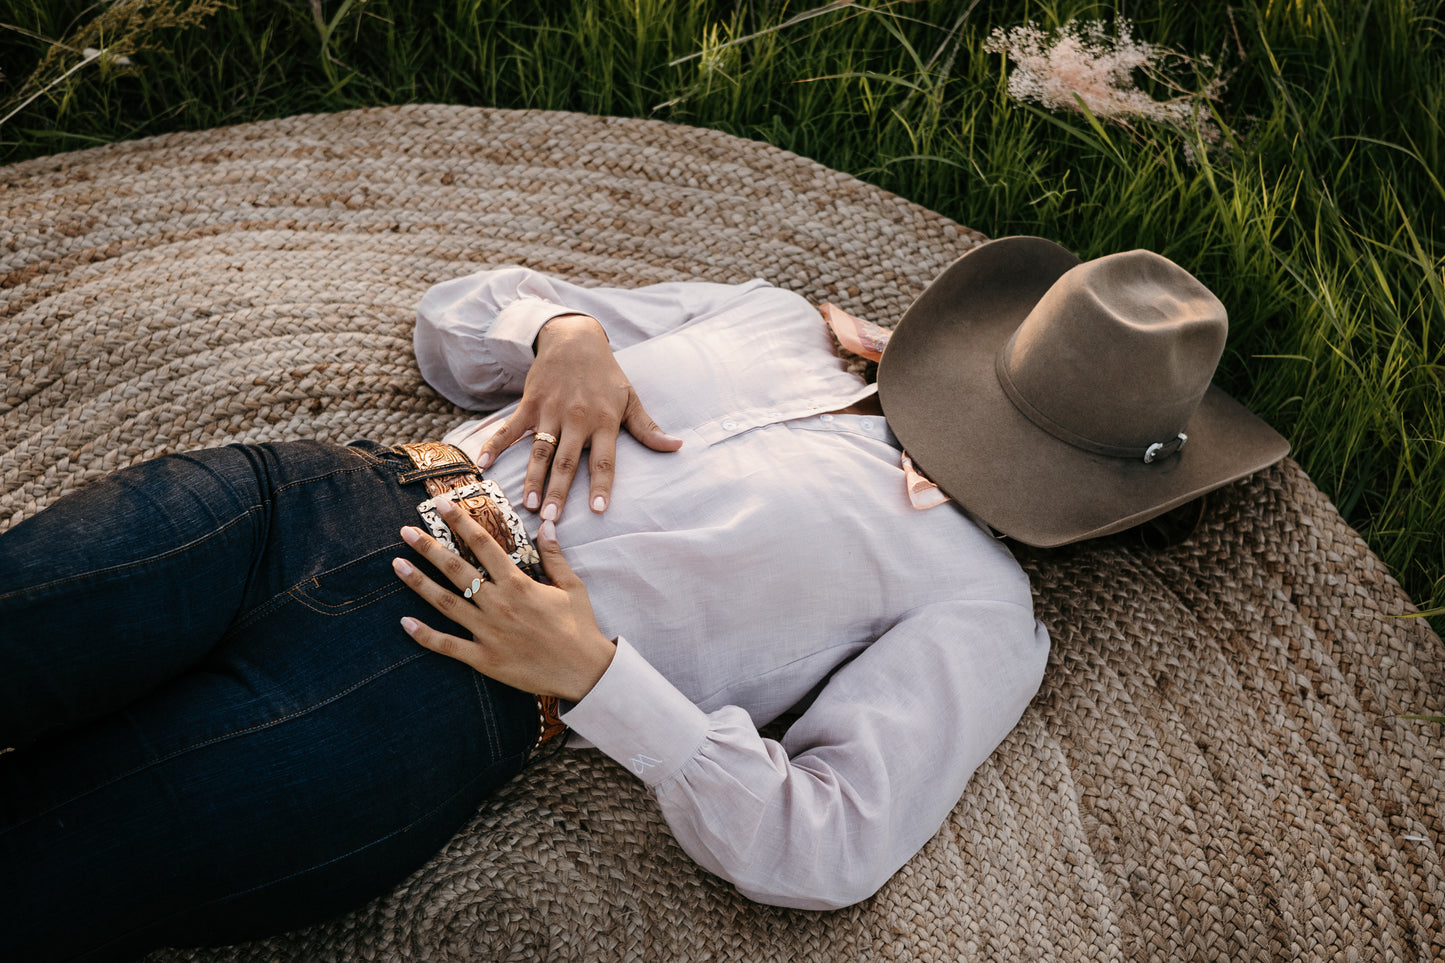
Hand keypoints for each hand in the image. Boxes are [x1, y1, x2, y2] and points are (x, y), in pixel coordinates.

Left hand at [392, 499, 615, 701]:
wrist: (584, 671)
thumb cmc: (580, 627)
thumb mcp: (572, 587)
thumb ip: (554, 556)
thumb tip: (546, 524)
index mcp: (519, 584)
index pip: (484, 545)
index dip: (461, 522)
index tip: (443, 504)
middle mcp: (499, 604)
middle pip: (457, 570)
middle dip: (429, 547)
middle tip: (406, 531)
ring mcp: (488, 632)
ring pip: (446, 602)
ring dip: (419, 582)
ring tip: (397, 564)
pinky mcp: (484, 659)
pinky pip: (448, 645)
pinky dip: (424, 635)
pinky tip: (404, 622)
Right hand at [478, 314, 680, 518]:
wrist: (575, 339)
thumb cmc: (606, 374)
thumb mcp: (630, 398)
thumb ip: (648, 428)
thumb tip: (677, 446)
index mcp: (604, 421)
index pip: (604, 459)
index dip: (601, 484)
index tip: (599, 510)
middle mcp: (577, 418)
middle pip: (567, 461)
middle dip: (558, 491)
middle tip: (550, 518)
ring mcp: (550, 411)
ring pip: (539, 450)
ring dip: (532, 478)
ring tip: (526, 503)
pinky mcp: (529, 404)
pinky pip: (510, 428)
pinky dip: (495, 445)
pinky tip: (483, 464)